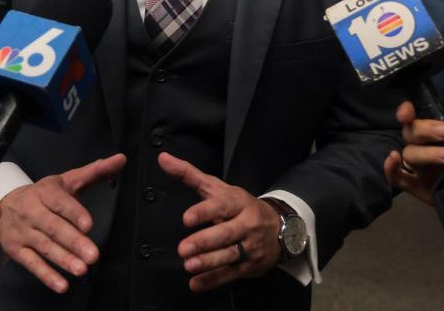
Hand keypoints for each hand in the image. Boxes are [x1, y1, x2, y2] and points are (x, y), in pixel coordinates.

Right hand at [0, 154, 125, 292]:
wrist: (3, 206)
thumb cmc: (42, 194)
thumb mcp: (66, 180)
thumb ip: (94, 171)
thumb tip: (121, 159)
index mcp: (45, 192)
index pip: (60, 202)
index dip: (74, 213)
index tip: (88, 225)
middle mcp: (32, 211)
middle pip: (53, 227)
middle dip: (73, 241)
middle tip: (93, 255)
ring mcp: (23, 232)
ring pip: (44, 246)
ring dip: (63, 260)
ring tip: (82, 270)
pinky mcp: (16, 250)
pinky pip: (32, 264)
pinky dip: (46, 275)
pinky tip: (62, 285)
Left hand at [158, 152, 282, 292]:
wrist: (280, 227)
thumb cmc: (240, 206)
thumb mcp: (217, 188)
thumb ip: (189, 174)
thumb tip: (163, 159)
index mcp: (238, 202)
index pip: (221, 206)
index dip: (204, 212)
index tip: (186, 218)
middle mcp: (247, 224)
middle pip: (226, 233)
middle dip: (204, 242)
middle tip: (183, 249)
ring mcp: (250, 246)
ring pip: (230, 255)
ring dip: (209, 262)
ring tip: (189, 265)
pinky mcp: (250, 266)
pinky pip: (231, 274)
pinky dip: (213, 280)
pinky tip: (196, 283)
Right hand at [384, 98, 443, 205]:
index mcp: (441, 131)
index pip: (417, 118)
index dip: (407, 112)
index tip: (409, 110)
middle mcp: (429, 147)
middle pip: (410, 134)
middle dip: (424, 130)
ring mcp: (424, 169)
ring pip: (408, 154)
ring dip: (423, 152)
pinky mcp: (422, 189)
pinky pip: (399, 179)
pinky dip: (390, 169)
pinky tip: (394, 160)